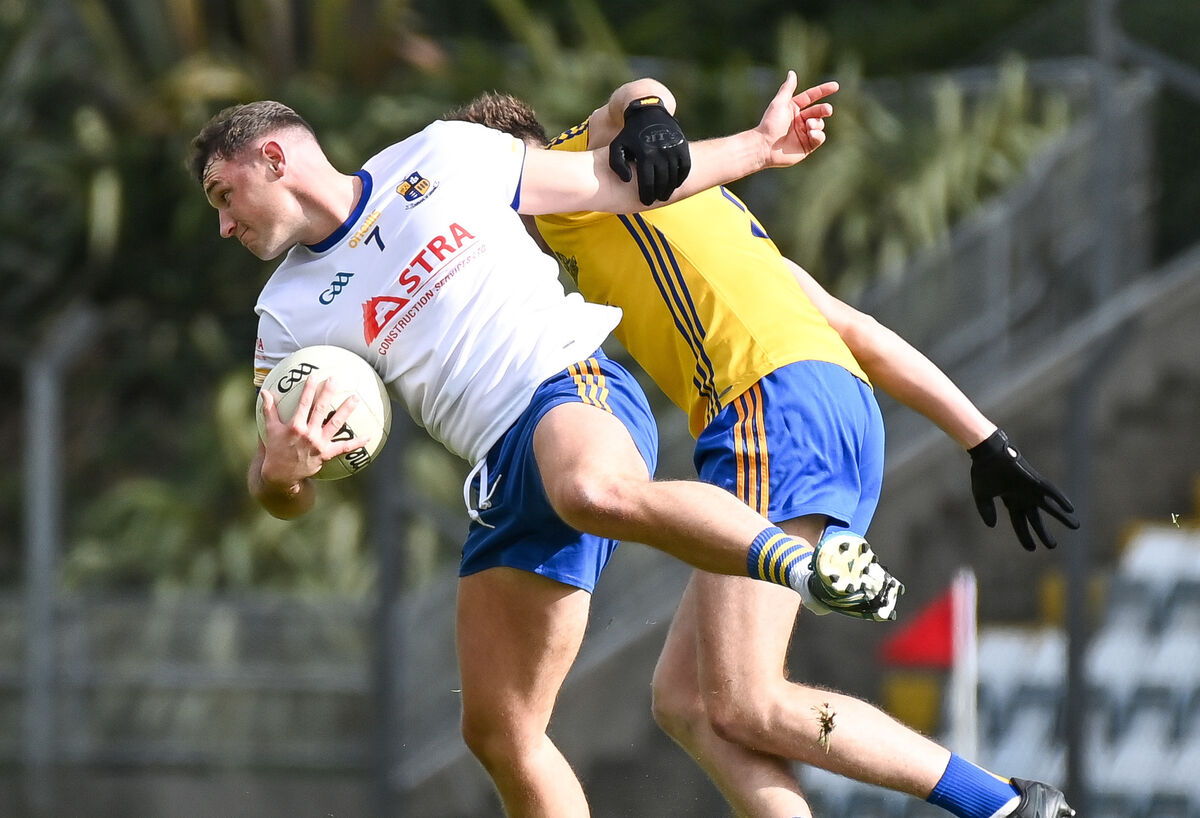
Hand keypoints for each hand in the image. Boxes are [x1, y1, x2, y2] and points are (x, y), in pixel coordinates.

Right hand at [259, 376, 366, 486]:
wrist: (282, 475)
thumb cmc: (276, 449)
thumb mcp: (270, 429)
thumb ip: (269, 410)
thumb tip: (265, 392)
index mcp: (295, 426)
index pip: (303, 404)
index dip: (309, 389)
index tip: (315, 376)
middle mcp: (308, 434)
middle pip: (321, 410)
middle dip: (328, 393)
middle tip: (336, 380)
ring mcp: (319, 444)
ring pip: (336, 424)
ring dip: (346, 410)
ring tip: (356, 398)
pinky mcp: (326, 454)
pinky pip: (344, 448)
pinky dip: (357, 442)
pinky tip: (369, 436)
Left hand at [608, 97, 690, 204]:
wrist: (648, 113)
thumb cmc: (630, 134)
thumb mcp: (616, 146)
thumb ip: (616, 165)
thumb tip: (627, 180)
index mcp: (644, 154)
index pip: (647, 183)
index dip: (646, 196)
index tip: (645, 202)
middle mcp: (661, 151)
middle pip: (662, 182)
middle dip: (658, 195)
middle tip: (655, 200)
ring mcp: (673, 148)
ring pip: (673, 177)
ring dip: (669, 189)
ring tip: (664, 195)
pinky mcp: (682, 145)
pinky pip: (684, 168)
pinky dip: (681, 178)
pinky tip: (674, 184)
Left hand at [755, 71, 838, 167]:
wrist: (765, 146)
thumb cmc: (770, 124)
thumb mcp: (779, 103)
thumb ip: (787, 88)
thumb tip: (792, 73)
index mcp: (794, 108)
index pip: (811, 97)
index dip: (823, 91)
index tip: (835, 86)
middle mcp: (800, 120)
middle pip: (819, 111)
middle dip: (824, 109)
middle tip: (828, 110)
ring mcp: (804, 133)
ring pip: (820, 124)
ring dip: (817, 123)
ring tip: (809, 126)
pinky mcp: (807, 146)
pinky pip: (819, 138)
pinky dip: (818, 135)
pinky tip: (811, 134)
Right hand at [969, 428, 1079, 550]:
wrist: (987, 455)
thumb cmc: (983, 473)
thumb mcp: (982, 496)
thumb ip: (986, 511)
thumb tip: (991, 525)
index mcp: (1011, 502)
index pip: (1020, 523)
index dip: (1025, 536)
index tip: (1031, 549)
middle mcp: (1024, 498)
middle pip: (1036, 519)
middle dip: (1043, 533)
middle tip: (1052, 546)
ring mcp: (1031, 490)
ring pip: (1050, 506)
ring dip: (1062, 516)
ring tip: (1076, 526)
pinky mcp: (1035, 481)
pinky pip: (1051, 491)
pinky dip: (1060, 499)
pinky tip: (1070, 508)